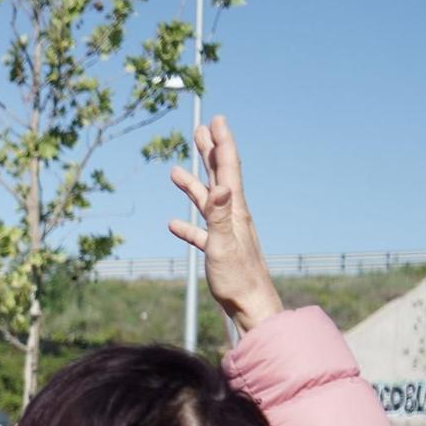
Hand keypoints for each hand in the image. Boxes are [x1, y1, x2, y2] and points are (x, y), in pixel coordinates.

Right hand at [169, 115, 282, 333]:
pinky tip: (174, 224)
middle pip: (220, 176)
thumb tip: (221, 186)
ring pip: (208, 201)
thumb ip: (220, 215)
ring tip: (175, 172)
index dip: (222, 143)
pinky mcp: (219, 250)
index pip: (228, 169)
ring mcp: (226, 232)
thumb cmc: (237, 278)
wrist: (250, 306)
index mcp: (235, 211)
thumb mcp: (224, 245)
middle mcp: (233, 216)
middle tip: (202, 130)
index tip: (216, 120)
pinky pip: (200, 231)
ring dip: (194, 184)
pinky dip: (187, 224)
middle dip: (210, 152)